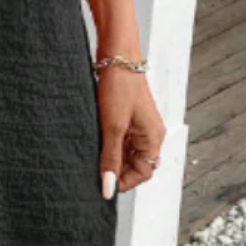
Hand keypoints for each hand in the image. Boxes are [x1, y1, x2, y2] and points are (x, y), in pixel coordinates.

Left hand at [96, 67, 165, 195]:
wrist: (116, 55)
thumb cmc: (119, 87)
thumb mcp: (112, 127)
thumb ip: (110, 159)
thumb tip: (109, 190)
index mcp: (154, 138)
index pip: (144, 173)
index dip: (124, 182)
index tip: (102, 185)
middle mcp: (149, 133)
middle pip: (135, 164)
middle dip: (116, 170)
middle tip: (93, 171)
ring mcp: (138, 124)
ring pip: (126, 152)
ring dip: (111, 156)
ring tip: (91, 155)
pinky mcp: (127, 116)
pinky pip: (120, 138)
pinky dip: (108, 143)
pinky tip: (93, 141)